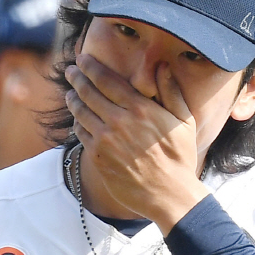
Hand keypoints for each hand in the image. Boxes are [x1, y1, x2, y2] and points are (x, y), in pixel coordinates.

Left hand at [64, 56, 208, 232]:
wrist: (170, 196)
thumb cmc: (180, 158)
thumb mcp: (184, 122)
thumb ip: (171, 91)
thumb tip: (162, 66)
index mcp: (139, 108)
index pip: (106, 79)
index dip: (90, 66)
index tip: (82, 58)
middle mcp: (118, 121)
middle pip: (87, 92)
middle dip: (76, 78)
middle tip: (70, 71)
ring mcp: (105, 140)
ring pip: (79, 112)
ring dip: (72, 99)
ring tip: (70, 94)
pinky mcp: (97, 158)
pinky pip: (80, 134)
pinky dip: (76, 123)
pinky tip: (78, 120)